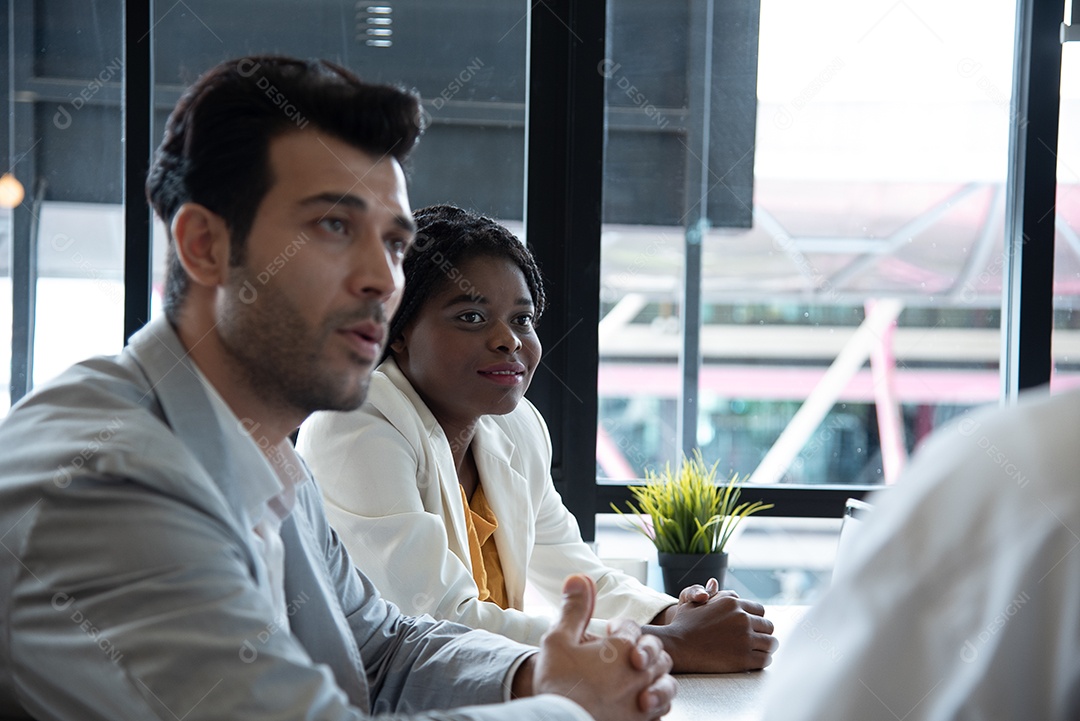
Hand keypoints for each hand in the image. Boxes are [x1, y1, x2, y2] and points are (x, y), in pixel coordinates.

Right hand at [530, 574, 675, 720]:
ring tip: (639, 682)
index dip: (618, 628)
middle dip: (643, 651)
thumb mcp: (558, 639)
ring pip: (667, 684)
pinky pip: (661, 711)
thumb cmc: (558, 683)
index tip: (605, 635)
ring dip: (656, 679)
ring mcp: (644, 701)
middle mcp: (641, 673)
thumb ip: (574, 608)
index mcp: (623, 648)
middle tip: (624, 657)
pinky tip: (640, 704)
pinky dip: (655, 705)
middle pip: (657, 653)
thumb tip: (580, 578)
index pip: (632, 627)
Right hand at [646, 578, 777, 672]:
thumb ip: (710, 594)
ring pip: (771, 643)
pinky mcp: (745, 658)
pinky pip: (766, 659)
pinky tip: (755, 660)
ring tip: (758, 650)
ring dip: (766, 647)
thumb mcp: (695, 602)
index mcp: (733, 603)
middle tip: (757, 640)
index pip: (760, 610)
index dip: (757, 619)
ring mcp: (745, 638)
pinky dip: (763, 660)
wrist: (678, 646)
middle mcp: (742, 618)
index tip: (753, 626)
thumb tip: (714, 582)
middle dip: (764, 633)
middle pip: (768, 626)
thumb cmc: (684, 625)